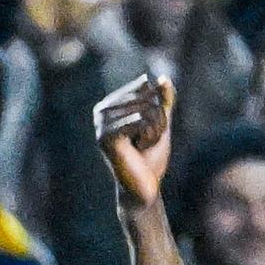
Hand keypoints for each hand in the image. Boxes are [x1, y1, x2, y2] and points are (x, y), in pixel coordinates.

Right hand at [95, 74, 174, 211]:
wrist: (145, 187)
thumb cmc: (151, 157)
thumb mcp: (161, 123)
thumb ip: (163, 101)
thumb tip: (163, 77)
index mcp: (110, 104)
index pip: (145, 88)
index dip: (157, 109)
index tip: (148, 130)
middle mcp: (101, 110)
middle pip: (146, 98)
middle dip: (156, 121)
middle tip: (146, 142)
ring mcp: (100, 123)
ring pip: (146, 110)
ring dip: (153, 130)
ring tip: (142, 146)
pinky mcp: (105, 136)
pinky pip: (139, 121)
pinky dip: (148, 136)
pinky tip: (139, 149)